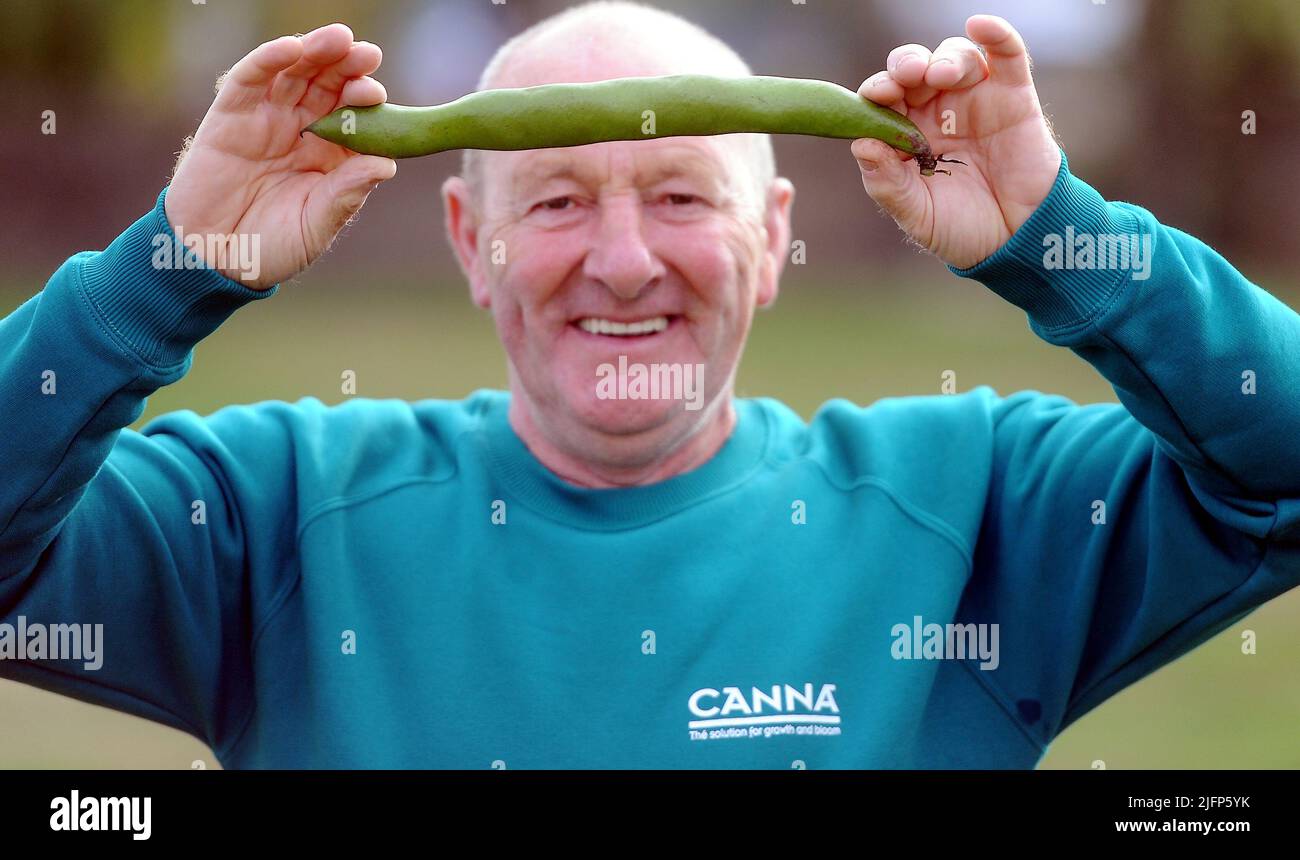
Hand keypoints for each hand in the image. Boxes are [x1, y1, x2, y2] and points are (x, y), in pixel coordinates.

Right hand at [164, 23, 395, 288]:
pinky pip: (248, 80)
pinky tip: (290, 49)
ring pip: (294, 73)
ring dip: (316, 52)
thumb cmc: (271, 248)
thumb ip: (346, 195)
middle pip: (328, 85)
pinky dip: (268, 60)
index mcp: (331, 156)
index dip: (365, 101)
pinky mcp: (230, 116)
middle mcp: (302, 131)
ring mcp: (266, 120)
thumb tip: (386, 164)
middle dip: (348, 65)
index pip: (354, 117)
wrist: (214, 260)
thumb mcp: (315, 226)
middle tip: (366, 53)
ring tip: (339, 39)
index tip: (376, 94)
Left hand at [854, 15, 1061, 269]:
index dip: (879, 91)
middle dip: (906, 64)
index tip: (878, 95)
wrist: (1017, 241)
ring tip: (943, 75)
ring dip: (945, 58)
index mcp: (906, 135)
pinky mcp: (1013, 96)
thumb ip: (888, 184)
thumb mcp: (917, 215)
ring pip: (955, 58)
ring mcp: (975, 100)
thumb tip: (860, 144)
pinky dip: (996, 35)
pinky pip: (1006, 56)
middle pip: (914, 69)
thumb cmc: (962, 230)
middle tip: (908, 75)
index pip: (885, 100)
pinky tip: (981, 26)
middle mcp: (937, 111)